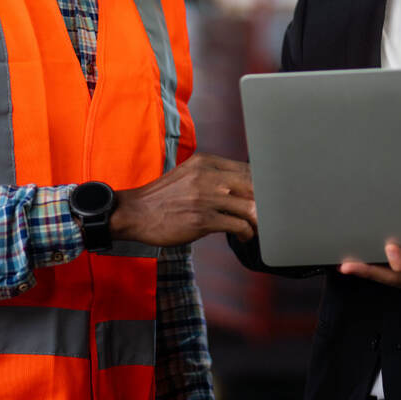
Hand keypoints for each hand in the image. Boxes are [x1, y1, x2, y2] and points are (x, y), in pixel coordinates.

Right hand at [110, 152, 256, 246]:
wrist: (134, 212)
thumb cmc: (162, 197)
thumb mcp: (187, 174)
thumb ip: (211, 175)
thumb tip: (239, 186)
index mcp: (205, 162)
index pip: (245, 169)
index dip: (260, 184)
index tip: (265, 196)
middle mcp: (208, 177)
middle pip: (252, 186)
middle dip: (264, 201)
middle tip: (266, 214)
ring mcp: (206, 198)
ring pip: (249, 206)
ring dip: (258, 220)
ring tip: (256, 228)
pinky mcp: (202, 220)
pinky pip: (237, 225)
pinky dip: (246, 232)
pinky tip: (244, 236)